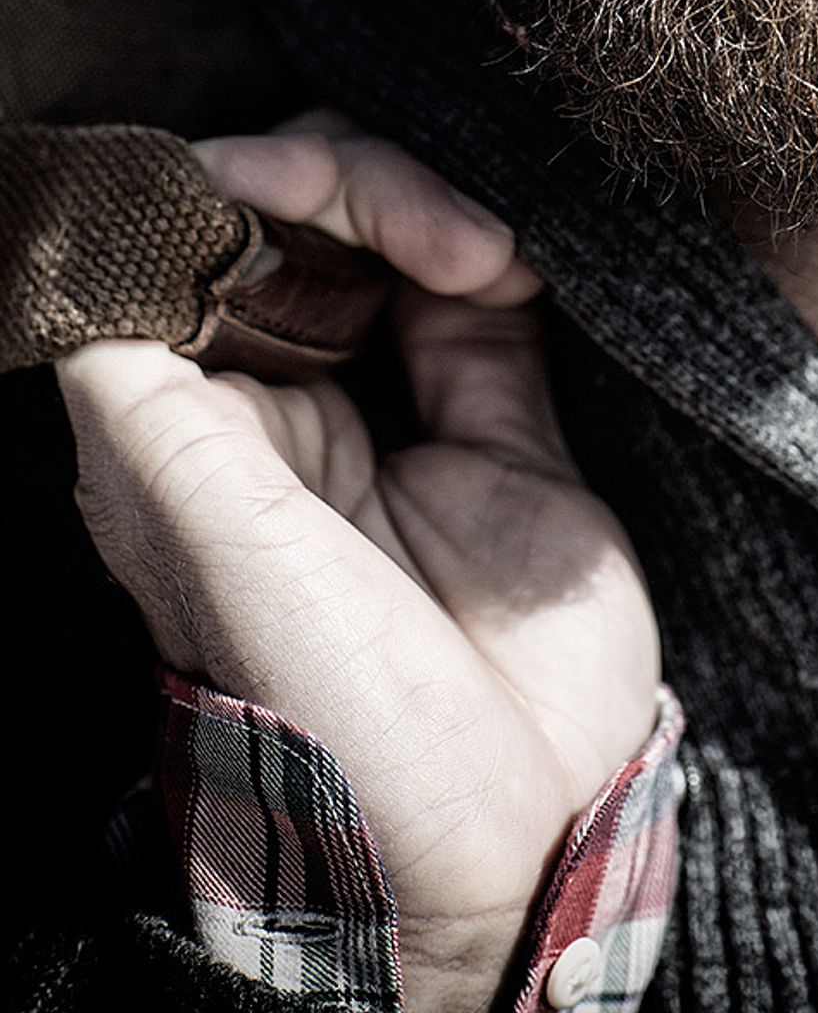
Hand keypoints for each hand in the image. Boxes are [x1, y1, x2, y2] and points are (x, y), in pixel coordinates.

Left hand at [57, 126, 660, 1012]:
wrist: (500, 840)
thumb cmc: (326, 716)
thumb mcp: (202, 542)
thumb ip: (142, 387)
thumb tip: (96, 235)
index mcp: (187, 428)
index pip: (192, 244)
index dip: (246, 187)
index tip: (301, 194)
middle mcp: (279, 406)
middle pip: (296, 217)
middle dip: (356, 186)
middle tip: (438, 233)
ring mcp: (391, 408)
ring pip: (391, 234)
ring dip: (430, 209)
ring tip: (489, 260)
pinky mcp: (494, 425)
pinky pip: (488, 296)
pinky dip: (499, 254)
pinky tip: (512, 272)